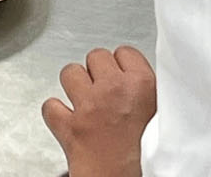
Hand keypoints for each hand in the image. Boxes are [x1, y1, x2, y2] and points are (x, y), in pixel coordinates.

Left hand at [42, 45, 156, 176]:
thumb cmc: (148, 157)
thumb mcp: (160, 114)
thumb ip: (145, 89)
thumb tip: (134, 77)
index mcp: (142, 84)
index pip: (125, 52)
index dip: (121, 64)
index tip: (122, 75)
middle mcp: (114, 90)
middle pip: (96, 56)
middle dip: (98, 72)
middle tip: (105, 90)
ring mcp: (88, 106)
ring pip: (70, 72)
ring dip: (75, 85)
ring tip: (85, 100)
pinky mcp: (68, 126)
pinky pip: (50, 105)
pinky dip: (56, 113)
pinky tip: (68, 120)